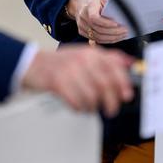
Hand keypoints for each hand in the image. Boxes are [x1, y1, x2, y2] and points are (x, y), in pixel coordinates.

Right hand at [20, 46, 134, 116]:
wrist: (33, 64)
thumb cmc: (61, 63)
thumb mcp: (84, 55)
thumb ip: (106, 59)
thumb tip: (129, 63)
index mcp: (90, 53)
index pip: (114, 66)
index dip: (123, 82)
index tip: (126, 95)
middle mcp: (82, 59)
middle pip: (106, 85)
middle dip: (111, 102)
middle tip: (111, 109)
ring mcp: (69, 70)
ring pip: (92, 96)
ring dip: (93, 107)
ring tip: (90, 107)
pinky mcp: (58, 82)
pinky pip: (76, 102)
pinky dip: (80, 108)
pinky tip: (78, 107)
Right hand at [67, 0, 128, 43]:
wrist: (79, 3)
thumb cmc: (93, 1)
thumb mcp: (101, 0)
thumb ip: (108, 8)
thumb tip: (121, 18)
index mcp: (87, 7)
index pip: (95, 18)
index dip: (106, 23)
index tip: (117, 24)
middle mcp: (82, 18)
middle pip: (98, 30)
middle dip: (113, 32)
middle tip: (125, 31)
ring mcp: (81, 26)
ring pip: (98, 37)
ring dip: (112, 38)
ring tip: (123, 35)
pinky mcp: (82, 32)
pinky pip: (96, 39)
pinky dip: (107, 40)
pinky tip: (116, 38)